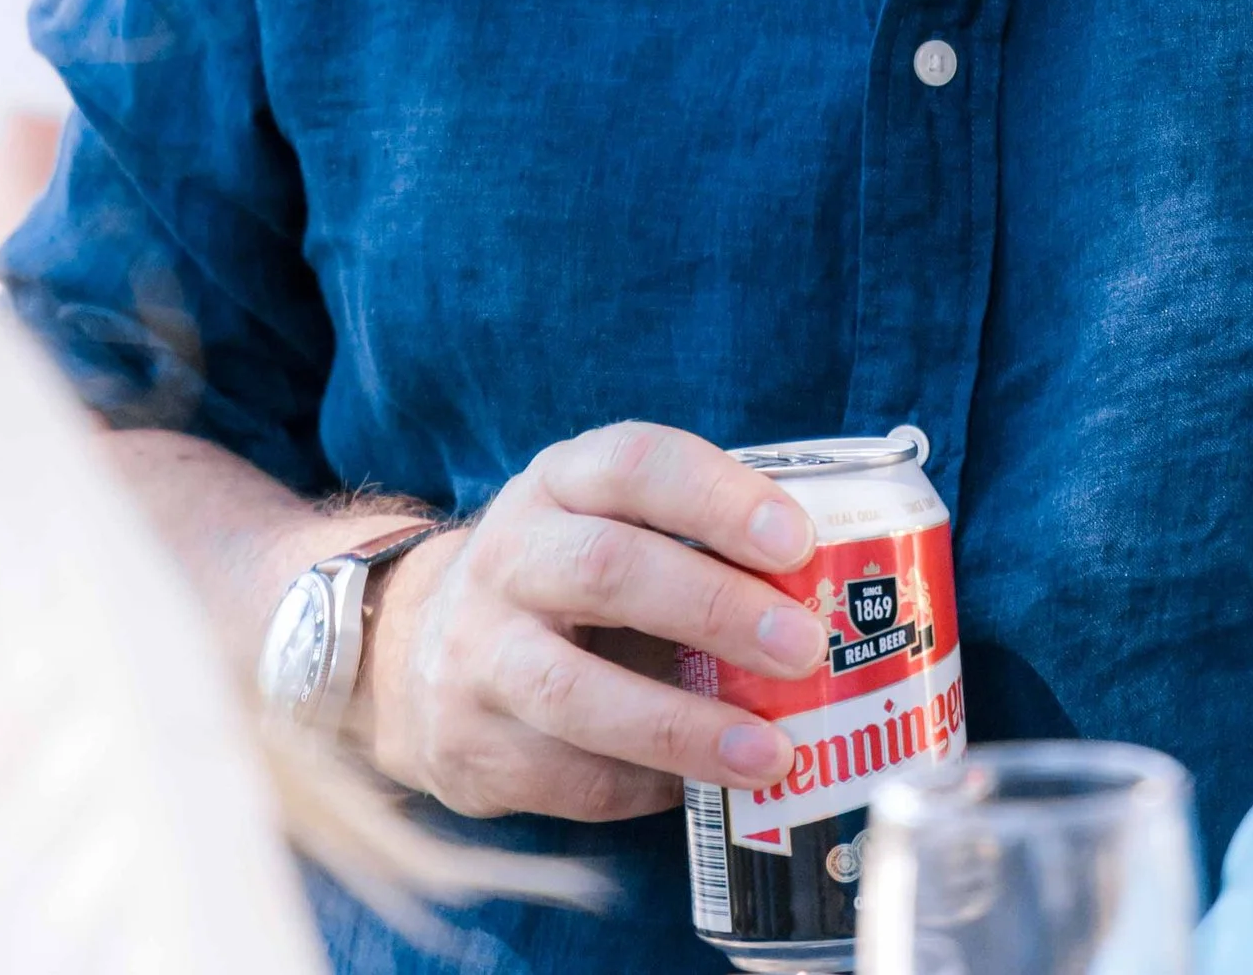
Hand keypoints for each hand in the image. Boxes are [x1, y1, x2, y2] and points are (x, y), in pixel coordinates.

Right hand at [362, 421, 826, 824]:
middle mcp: (509, 556)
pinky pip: (565, 776)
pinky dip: (643, 786)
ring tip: (773, 753)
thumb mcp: (610, 523)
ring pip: (575, 692)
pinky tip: (698, 788)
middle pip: (608, 571)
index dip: (719, 498)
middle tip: (805, 648)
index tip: (797, 540)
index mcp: (560, 482)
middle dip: (716, 609)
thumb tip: (834, 584)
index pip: (638, 464)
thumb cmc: (564, 579)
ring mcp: (476, 653)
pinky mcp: (467, 743)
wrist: (418, 651)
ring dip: (685, 726)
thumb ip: (695, 539)